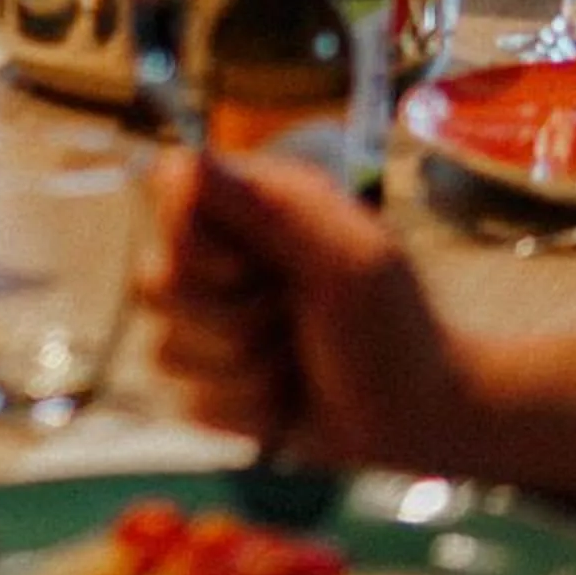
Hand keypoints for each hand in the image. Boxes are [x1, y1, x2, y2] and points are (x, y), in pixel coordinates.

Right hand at [147, 149, 482, 469]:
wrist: (419, 419)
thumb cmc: (395, 326)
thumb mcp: (343, 257)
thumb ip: (263, 207)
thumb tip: (182, 155)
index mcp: (254, 207)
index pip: (167, 201)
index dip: (194, 244)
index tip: (250, 267)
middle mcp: (224, 258)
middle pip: (156, 282)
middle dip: (231, 316)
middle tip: (293, 316)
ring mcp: (213, 325)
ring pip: (166, 349)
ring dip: (245, 368)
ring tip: (297, 360)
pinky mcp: (212, 385)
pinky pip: (188, 401)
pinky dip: (246, 409)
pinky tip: (286, 400)